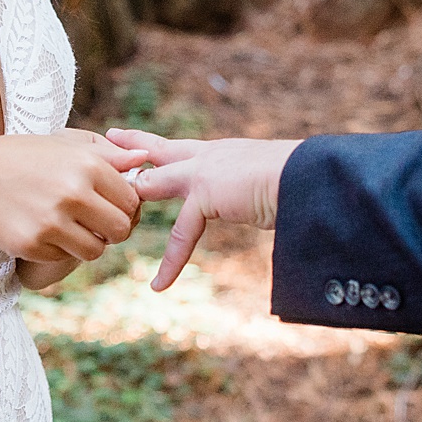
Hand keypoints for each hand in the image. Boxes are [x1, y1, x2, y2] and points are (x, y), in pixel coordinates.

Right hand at [0, 129, 147, 265]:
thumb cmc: (22, 158)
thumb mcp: (64, 144)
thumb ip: (108, 153)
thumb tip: (144, 160)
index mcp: (88, 164)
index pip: (132, 200)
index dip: (123, 207)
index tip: (106, 205)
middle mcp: (74, 192)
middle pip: (120, 230)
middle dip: (110, 230)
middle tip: (91, 222)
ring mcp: (53, 221)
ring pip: (95, 250)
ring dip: (85, 243)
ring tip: (65, 226)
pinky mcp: (33, 244)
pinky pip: (63, 258)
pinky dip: (56, 250)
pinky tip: (39, 230)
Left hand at [103, 129, 298, 291]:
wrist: (312, 176)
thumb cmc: (304, 180)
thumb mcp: (270, 181)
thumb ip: (254, 189)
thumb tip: (266, 199)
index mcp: (226, 152)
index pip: (185, 147)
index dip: (162, 144)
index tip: (143, 139)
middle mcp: (211, 155)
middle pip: (162, 148)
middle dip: (133, 145)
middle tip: (110, 136)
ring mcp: (205, 171)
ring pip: (155, 181)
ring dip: (134, 198)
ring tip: (115, 218)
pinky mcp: (206, 192)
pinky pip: (181, 233)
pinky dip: (171, 262)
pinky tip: (158, 284)